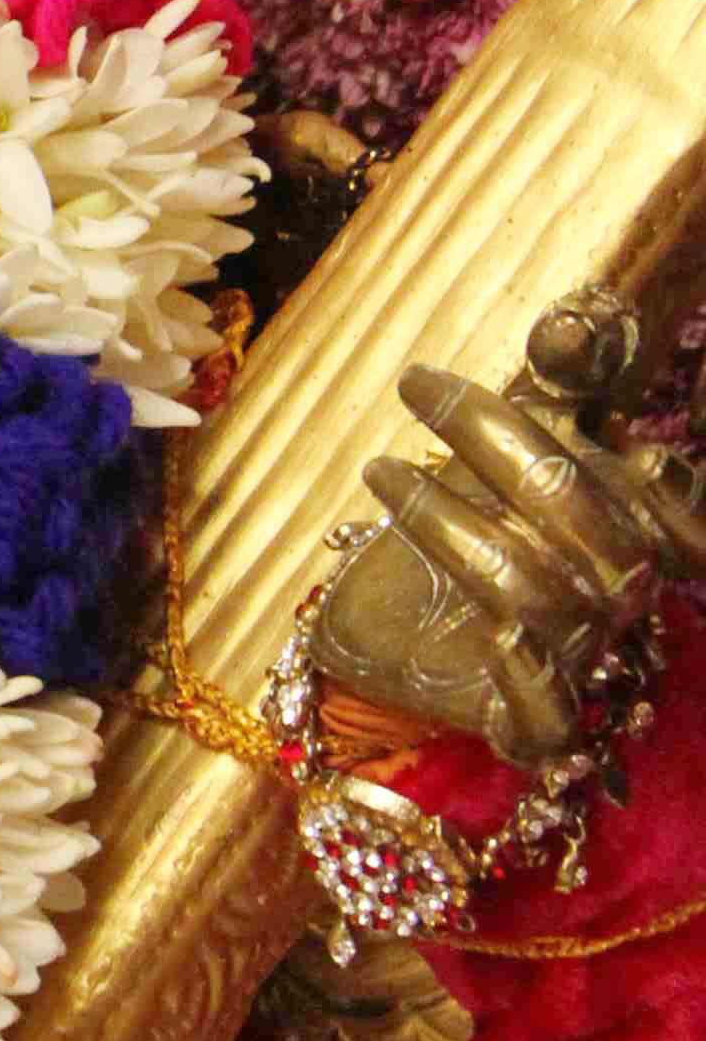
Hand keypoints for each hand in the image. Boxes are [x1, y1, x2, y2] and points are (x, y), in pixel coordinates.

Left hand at [307, 293, 705, 766]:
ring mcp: (582, 656)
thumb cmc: (490, 516)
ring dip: (451, 526)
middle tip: (410, 384)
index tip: (503, 382)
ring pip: (537, 592)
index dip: (606, 443)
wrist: (409, 628)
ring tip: (377, 470)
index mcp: (645, 522)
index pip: (662, 486)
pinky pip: (548, 713)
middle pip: (582, 517)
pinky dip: (527, 674)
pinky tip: (493, 634)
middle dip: (495, 441)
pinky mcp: (533, 718)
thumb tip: (578, 322)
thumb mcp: (530, 439)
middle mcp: (624, 591)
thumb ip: (567, 383)